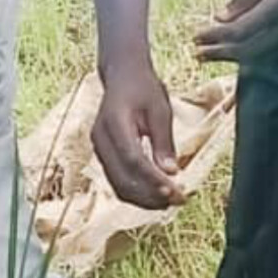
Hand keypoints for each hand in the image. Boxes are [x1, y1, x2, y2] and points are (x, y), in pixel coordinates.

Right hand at [92, 52, 183, 208]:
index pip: (133, 159)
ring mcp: (99, 148)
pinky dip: (137, 191)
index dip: (152, 179)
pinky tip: (157, 193)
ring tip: (170, 201)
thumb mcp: (160, 109)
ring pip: (118, 184)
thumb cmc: (143, 89)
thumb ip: (163, 141)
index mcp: (114, 122)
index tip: (174, 191)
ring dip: (144, 198)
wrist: (122, 76)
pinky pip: (117, 180)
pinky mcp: (103, 155)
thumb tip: (171, 172)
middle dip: (150, 195)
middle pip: (122, 178)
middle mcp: (100, 138)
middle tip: (178, 200)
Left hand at [194, 0, 277, 66]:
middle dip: (221, 53)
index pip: (242, 30)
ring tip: (212, 55)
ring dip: (236, 58)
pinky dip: (256, 59)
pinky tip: (241, 58)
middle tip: (197, 52)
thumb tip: (221, 18)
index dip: (216, 36)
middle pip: (251, 49)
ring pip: (265, 58)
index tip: (196, 36)